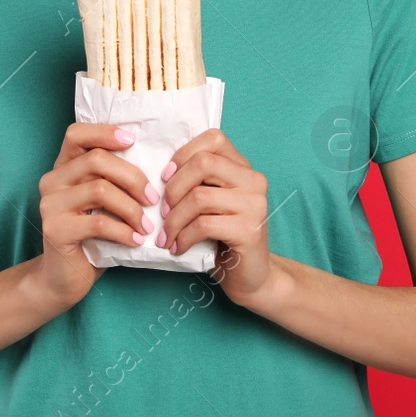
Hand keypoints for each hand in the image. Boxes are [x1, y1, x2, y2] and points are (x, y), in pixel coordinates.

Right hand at [30, 122, 157, 309]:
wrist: (63, 278)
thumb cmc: (91, 237)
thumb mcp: (102, 203)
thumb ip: (113, 180)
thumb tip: (155, 161)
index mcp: (63, 168)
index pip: (76, 134)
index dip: (105, 132)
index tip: (133, 140)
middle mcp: (52, 181)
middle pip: (96, 160)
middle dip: (133, 177)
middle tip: (153, 199)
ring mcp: (50, 205)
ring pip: (100, 189)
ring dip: (132, 208)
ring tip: (147, 225)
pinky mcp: (55, 230)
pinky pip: (98, 222)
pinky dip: (124, 231)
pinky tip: (136, 241)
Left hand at [158, 128, 274, 307]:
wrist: (252, 277)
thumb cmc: (223, 239)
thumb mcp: (212, 203)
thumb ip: (198, 182)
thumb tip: (160, 171)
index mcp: (244, 169)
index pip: (214, 139)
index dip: (183, 154)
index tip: (165, 178)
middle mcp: (254, 181)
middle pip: (203, 164)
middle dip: (174, 188)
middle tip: (162, 211)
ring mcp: (255, 205)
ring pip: (199, 197)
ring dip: (174, 219)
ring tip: (166, 236)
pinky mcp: (249, 230)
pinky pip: (203, 225)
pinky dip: (183, 237)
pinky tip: (177, 248)